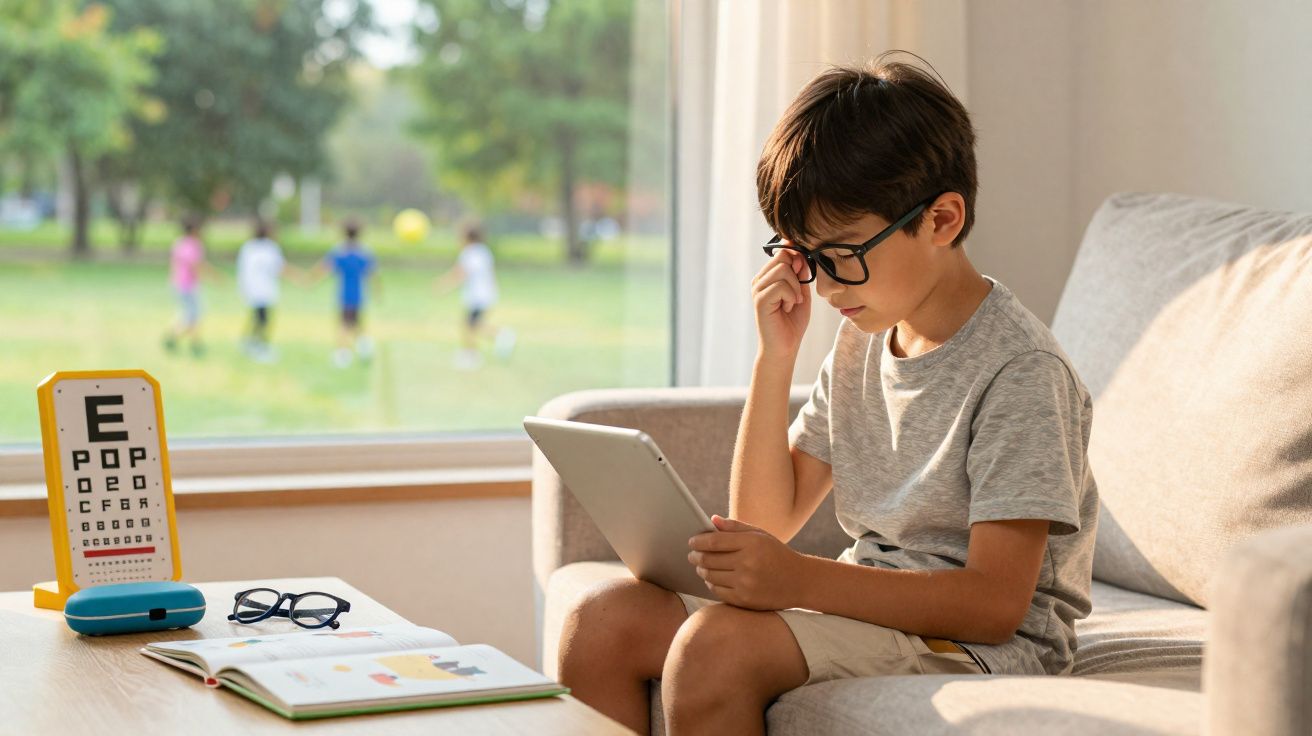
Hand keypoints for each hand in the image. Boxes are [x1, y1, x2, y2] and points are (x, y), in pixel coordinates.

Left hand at [687, 515, 808, 610]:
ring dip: (701, 571)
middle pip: (709, 560)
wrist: (800, 582)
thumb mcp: (760, 535)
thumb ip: (735, 527)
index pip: (714, 541)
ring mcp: (746, 583)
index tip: (692, 541)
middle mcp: (748, 563)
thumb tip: (712, 520)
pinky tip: (711, 579)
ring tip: (701, 566)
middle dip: (696, 557)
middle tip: (692, 555)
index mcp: (752, 543)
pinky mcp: (745, 600)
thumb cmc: (777, 554)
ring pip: (710, 576)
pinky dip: (711, 584)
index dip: (699, 541)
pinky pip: (718, 591)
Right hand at [751, 245, 810, 357]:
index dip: (797, 257)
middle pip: (783, 257)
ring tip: (792, 303)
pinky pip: (781, 286)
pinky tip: (787, 308)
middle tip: (798, 294)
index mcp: (767, 276)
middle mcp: (760, 280)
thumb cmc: (792, 322)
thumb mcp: (801, 292)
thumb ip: (800, 273)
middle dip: (798, 274)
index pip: (783, 251)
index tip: (803, 272)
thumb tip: (800, 253)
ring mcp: (758, 289)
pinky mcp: (760, 299)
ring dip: (795, 288)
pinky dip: (791, 297)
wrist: (785, 347)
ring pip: (783, 269)